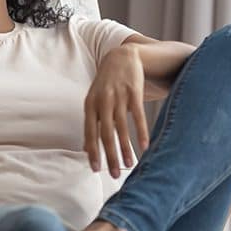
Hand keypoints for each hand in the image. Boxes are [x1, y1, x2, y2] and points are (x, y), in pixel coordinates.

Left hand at [84, 45, 149, 177]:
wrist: (121, 56)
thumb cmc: (106, 84)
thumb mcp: (94, 100)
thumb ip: (92, 123)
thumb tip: (85, 149)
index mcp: (90, 104)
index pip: (90, 132)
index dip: (93, 151)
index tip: (96, 169)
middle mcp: (103, 101)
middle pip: (106, 133)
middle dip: (110, 155)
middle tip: (115, 174)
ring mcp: (118, 96)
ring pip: (122, 127)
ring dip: (126, 148)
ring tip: (130, 164)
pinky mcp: (134, 91)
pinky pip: (138, 115)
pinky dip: (141, 131)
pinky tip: (144, 146)